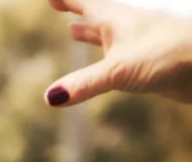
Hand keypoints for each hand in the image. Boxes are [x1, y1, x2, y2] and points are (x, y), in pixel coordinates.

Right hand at [45, 0, 191, 106]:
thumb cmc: (167, 55)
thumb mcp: (118, 70)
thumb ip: (84, 83)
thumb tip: (50, 98)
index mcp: (117, 21)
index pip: (86, 4)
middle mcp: (125, 28)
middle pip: (95, 15)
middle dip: (77, 10)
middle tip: (60, 4)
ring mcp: (136, 43)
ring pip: (106, 34)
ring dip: (88, 32)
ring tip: (73, 29)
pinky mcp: (145, 61)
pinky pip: (116, 55)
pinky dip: (104, 55)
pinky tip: (105, 59)